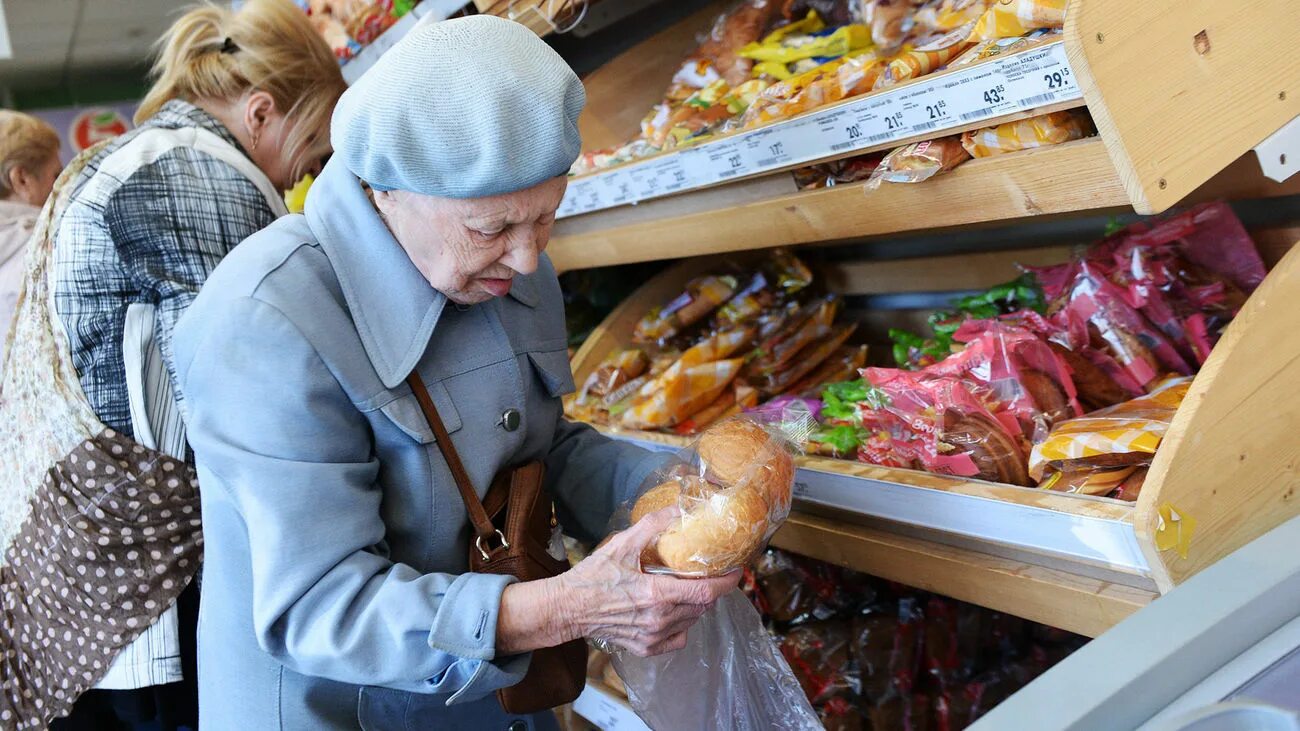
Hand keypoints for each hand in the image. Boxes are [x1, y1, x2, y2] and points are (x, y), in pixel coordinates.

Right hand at [555, 507, 738, 656]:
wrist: (568, 608)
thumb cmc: (593, 576)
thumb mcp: (621, 544)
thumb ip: (652, 525)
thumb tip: (678, 507)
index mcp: (657, 595)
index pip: (706, 592)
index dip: (727, 582)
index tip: (736, 570)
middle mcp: (659, 620)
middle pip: (702, 606)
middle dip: (711, 589)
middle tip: (709, 573)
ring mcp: (653, 637)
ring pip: (692, 621)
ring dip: (697, 605)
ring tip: (688, 588)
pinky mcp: (646, 648)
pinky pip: (678, 638)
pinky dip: (683, 625)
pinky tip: (672, 611)